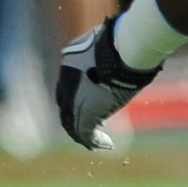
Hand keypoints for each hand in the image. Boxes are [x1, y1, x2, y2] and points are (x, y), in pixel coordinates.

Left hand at [56, 18, 161, 150]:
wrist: (122, 50)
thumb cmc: (118, 42)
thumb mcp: (102, 43)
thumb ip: (99, 51)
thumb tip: (106, 48)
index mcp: (67, 68)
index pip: (65, 92)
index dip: (72, 103)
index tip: (82, 110)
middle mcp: (66, 85)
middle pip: (66, 109)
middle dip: (75, 121)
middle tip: (87, 131)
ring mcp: (75, 99)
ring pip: (73, 123)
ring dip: (83, 134)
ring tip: (96, 142)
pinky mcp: (88, 112)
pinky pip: (85, 132)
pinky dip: (93, 140)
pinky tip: (106, 144)